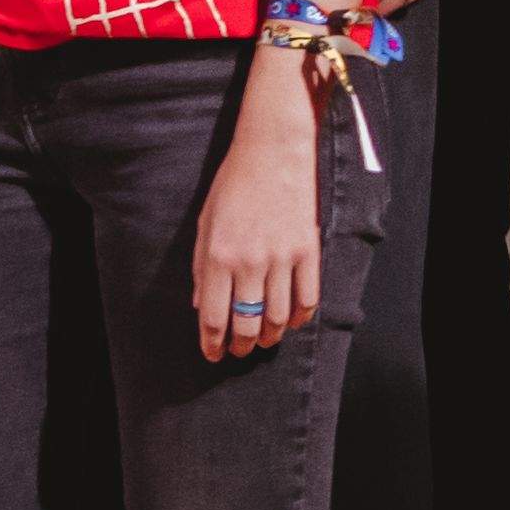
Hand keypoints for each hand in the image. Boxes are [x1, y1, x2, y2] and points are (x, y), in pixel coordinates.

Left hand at [194, 79, 322, 363]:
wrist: (272, 155)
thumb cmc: (232, 187)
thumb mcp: (205, 224)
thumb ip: (202, 267)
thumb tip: (201, 306)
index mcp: (219, 256)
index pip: (214, 316)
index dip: (212, 343)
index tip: (212, 355)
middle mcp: (251, 262)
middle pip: (247, 323)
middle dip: (240, 345)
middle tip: (238, 351)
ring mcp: (283, 259)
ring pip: (279, 317)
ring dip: (269, 336)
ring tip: (262, 340)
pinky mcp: (308, 252)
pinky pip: (308, 299)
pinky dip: (300, 318)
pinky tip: (292, 323)